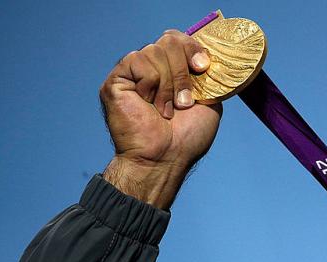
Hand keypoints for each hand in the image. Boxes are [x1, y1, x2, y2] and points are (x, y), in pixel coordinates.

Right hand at [99, 29, 222, 208]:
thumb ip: (207, 75)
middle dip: (183, 71)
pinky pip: (139, 61)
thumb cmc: (186, 137)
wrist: (165, 157)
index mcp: (170, 70)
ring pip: (156, 50)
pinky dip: (151, 83)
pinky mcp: (117, 78)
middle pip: (169, 40)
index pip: (178, 38)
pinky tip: (148, 104)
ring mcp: (133, 72)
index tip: (203, 67)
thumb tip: (209, 55)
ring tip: (166, 110)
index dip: (193, 47)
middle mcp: (150, 67)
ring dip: (169, 84)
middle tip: (184, 101)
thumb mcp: (209, 101)